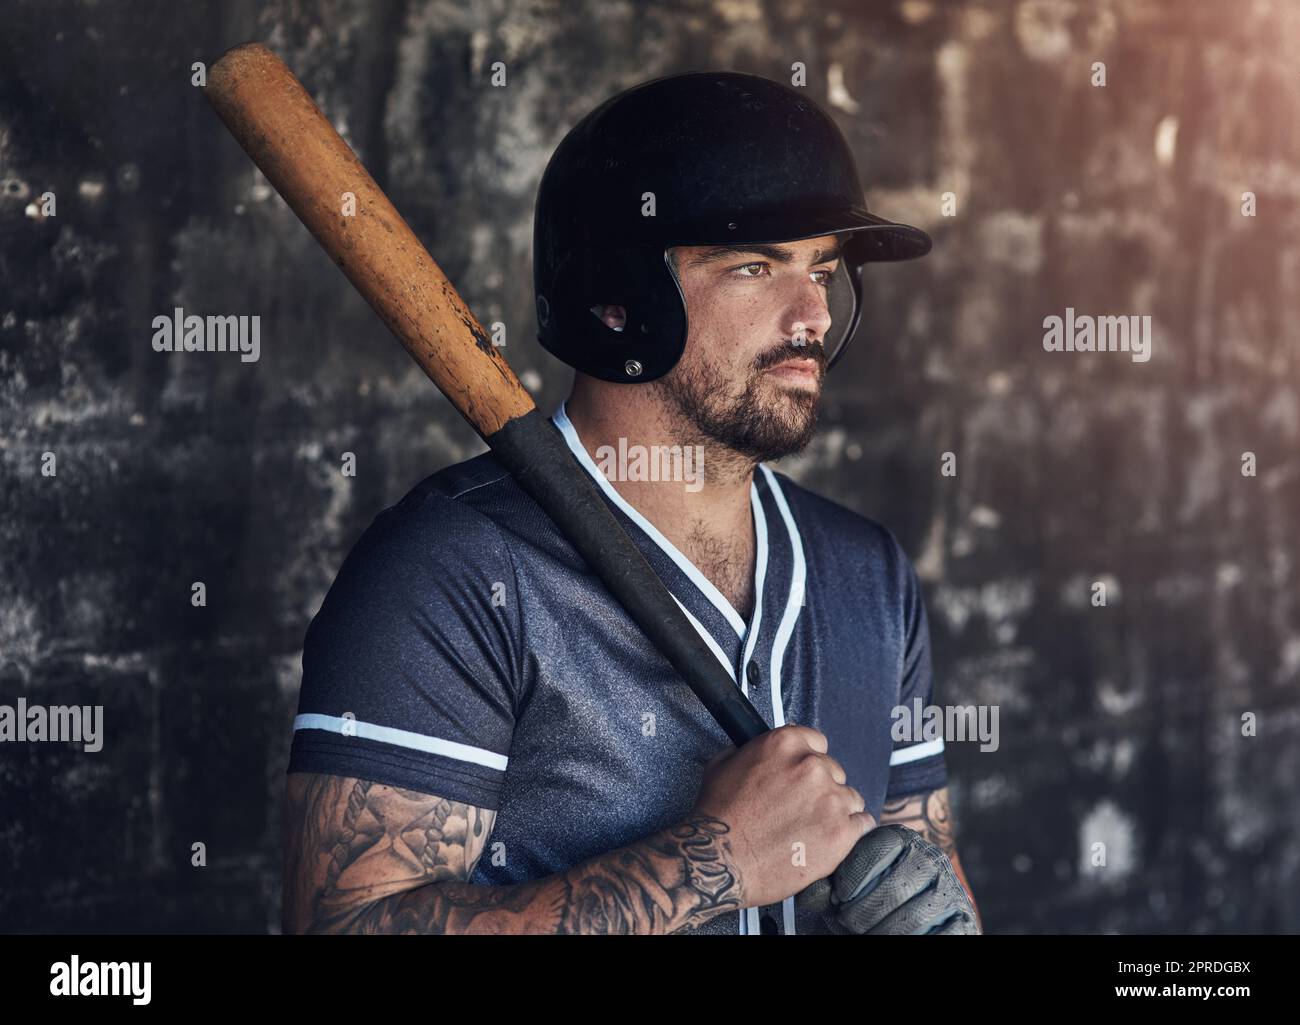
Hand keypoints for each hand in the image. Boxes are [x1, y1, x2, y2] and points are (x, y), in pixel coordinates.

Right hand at [691, 725, 874, 908]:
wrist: (721, 859)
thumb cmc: (719, 817)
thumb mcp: (723, 764)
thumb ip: (751, 750)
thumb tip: (760, 750)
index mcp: (785, 743)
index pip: (818, 742)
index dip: (809, 760)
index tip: (804, 776)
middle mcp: (812, 766)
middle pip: (834, 771)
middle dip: (821, 788)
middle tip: (802, 808)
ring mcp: (830, 799)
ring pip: (850, 798)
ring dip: (836, 810)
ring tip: (814, 828)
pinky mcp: (842, 832)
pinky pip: (863, 824)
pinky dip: (852, 831)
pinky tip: (833, 838)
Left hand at [795, 823, 980, 933]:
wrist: (923, 905)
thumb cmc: (875, 891)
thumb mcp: (852, 881)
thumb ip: (829, 883)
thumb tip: (810, 891)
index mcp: (901, 838)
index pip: (875, 850)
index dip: (852, 877)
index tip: (838, 896)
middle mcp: (929, 858)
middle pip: (892, 889)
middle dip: (861, 913)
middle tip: (845, 922)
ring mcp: (949, 888)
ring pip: (912, 918)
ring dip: (881, 932)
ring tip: (865, 932)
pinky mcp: (963, 917)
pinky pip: (939, 934)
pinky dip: (910, 939)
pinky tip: (891, 936)